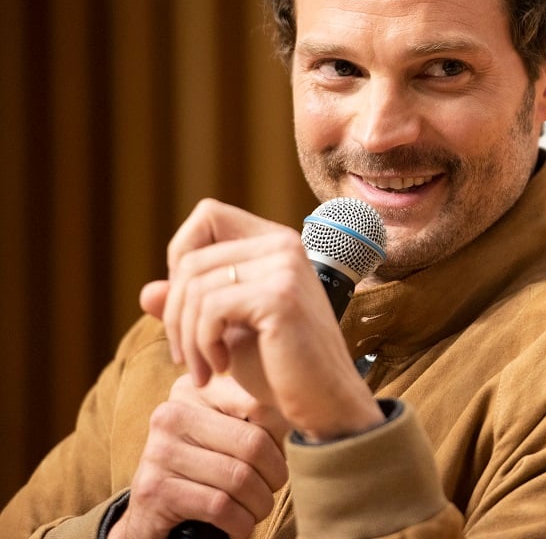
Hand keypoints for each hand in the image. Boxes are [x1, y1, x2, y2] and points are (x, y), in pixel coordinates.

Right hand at [111, 374, 288, 538]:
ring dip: (260, 503)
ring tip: (257, 506)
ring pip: (239, 479)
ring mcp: (159, 451)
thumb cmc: (208, 466)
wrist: (155, 512)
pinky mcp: (154, 490)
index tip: (281, 451)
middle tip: (273, 486)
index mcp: (196, 390)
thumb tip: (307, 414)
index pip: (260, 403)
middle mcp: (172, 413)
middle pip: (253, 443)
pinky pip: (220, 507)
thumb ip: (260, 413)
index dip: (282, 434)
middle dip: (275, 474)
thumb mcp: (229, 430)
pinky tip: (238, 523)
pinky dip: (240, 523)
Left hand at [141, 198, 384, 441]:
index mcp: (276, 243)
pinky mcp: (280, 296)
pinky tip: (219, 368)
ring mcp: (285, 267)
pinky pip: (210, 309)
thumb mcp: (228, 332)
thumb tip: (147, 292)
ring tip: (202, 369)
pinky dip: (202, 345)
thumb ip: (191, 307)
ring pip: (195, 286)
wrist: (325, 404)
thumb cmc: (281, 370)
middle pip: (191, 259)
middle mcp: (284, 244)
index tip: (191, 307)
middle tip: (186, 356)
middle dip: (175, 313)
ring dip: (186, 337)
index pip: (208, 215)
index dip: (182, 256)